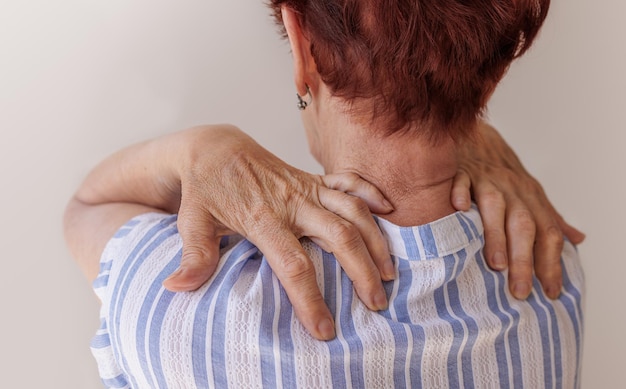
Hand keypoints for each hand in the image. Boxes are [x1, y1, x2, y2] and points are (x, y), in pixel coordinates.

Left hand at [162, 126, 393, 339]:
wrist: (213, 147)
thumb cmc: (204, 188)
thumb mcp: (191, 221)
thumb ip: (193, 255)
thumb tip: (176, 288)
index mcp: (262, 217)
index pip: (293, 264)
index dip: (310, 299)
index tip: (324, 330)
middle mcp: (292, 200)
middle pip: (338, 236)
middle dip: (362, 272)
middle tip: (376, 303)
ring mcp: (306, 187)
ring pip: (353, 210)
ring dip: (375, 240)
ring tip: (390, 272)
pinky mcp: (312, 178)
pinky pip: (348, 182)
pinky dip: (372, 194)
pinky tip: (390, 213)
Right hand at [450, 122, 584, 299]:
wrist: (474, 133)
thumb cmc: (499, 169)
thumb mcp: (530, 192)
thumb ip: (551, 218)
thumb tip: (578, 239)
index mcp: (531, 198)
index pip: (548, 233)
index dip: (552, 263)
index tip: (551, 292)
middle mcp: (512, 189)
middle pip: (524, 225)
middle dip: (524, 260)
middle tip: (520, 291)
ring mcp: (486, 178)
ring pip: (495, 207)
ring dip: (496, 235)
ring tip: (496, 264)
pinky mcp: (461, 170)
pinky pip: (460, 180)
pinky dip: (460, 193)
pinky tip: (458, 209)